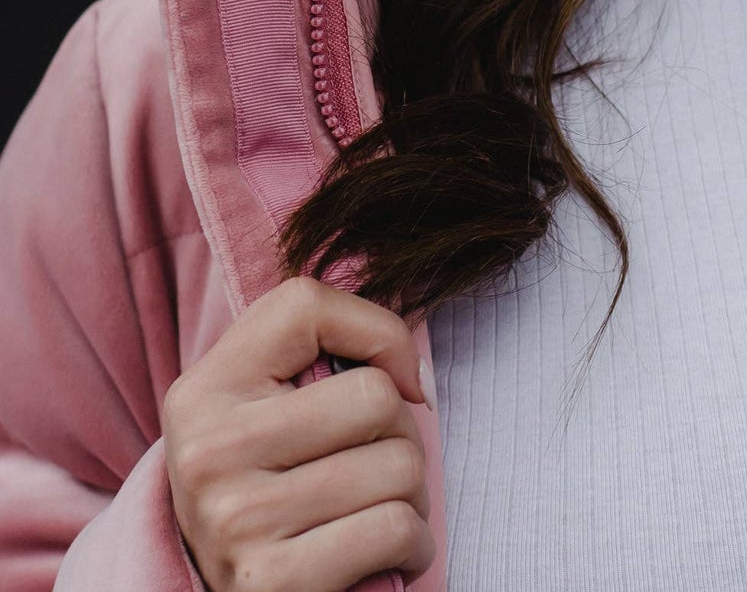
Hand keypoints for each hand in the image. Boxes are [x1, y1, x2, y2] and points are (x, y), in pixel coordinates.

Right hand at [162, 275, 435, 591]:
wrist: (212, 587)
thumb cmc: (265, 474)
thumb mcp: (265, 394)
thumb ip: (330, 340)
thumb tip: (418, 382)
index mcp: (205, 389)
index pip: (306, 306)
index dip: (373, 334)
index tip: (380, 379)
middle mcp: (210, 452)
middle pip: (376, 398)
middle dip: (401, 430)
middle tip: (378, 458)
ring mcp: (237, 521)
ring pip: (399, 467)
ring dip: (413, 491)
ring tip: (379, 504)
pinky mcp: (272, 583)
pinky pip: (395, 530)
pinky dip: (414, 540)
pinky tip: (388, 548)